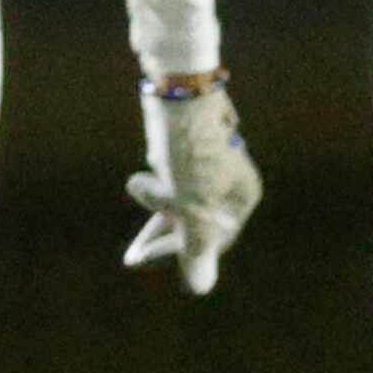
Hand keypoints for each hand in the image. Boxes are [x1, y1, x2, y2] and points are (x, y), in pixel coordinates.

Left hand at [123, 79, 263, 295]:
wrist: (177, 83)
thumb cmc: (189, 146)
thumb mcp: (189, 203)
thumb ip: (196, 245)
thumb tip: (200, 289)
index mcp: (241, 195)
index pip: (211, 241)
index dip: (177, 253)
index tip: (141, 256)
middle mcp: (232, 178)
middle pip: (195, 220)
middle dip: (161, 233)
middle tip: (131, 257)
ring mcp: (213, 159)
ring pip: (182, 197)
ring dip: (157, 199)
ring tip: (137, 182)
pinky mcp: (193, 143)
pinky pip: (175, 174)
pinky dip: (159, 179)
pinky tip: (146, 169)